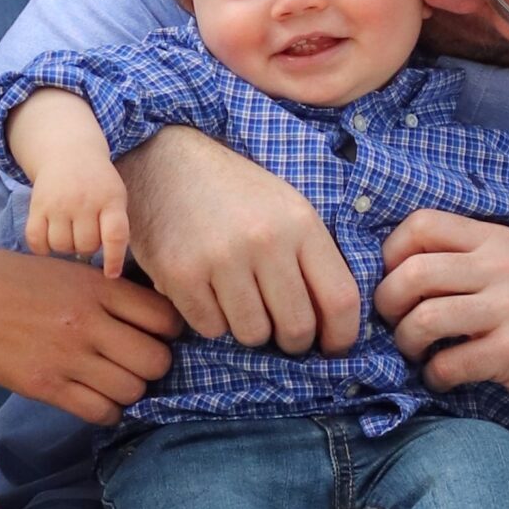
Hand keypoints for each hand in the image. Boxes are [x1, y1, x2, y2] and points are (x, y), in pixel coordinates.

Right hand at [0, 249, 176, 425]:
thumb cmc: (15, 282)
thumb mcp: (69, 271)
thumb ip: (108, 292)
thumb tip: (149, 318)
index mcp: (99, 289)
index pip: (165, 319)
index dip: (169, 332)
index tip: (156, 336)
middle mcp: (91, 323)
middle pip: (156, 361)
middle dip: (153, 366)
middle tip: (136, 364)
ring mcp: (70, 357)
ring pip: (133, 390)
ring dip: (129, 391)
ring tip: (113, 383)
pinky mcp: (49, 386)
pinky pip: (102, 411)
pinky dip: (108, 411)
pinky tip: (96, 400)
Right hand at [24, 144, 130, 278]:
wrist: (68, 152)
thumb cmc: (97, 184)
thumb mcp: (116, 196)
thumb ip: (115, 226)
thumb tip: (107, 270)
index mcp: (110, 198)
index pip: (115, 235)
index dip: (114, 259)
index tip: (110, 274)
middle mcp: (83, 200)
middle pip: (86, 245)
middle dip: (88, 245)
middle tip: (86, 231)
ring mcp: (58, 203)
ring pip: (61, 246)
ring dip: (66, 246)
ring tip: (70, 231)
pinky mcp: (37, 205)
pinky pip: (36, 240)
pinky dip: (42, 247)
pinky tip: (50, 237)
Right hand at [117, 126, 360, 354]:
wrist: (166, 161)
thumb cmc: (234, 193)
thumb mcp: (286, 209)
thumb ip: (312, 258)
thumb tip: (333, 323)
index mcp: (300, 223)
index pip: (340, 298)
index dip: (342, 335)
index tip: (333, 347)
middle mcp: (264, 240)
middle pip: (297, 327)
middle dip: (293, 342)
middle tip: (282, 334)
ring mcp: (221, 258)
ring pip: (253, 334)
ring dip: (249, 330)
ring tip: (240, 302)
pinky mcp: (181, 274)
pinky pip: (211, 328)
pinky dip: (212, 320)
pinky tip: (207, 293)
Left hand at [376, 209, 508, 410]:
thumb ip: (467, 256)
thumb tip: (396, 267)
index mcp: (496, 239)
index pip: (421, 224)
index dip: (390, 254)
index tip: (393, 280)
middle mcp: (502, 267)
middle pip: (411, 274)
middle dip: (387, 305)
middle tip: (395, 323)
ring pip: (423, 320)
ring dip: (407, 344)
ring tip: (418, 354)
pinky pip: (448, 364)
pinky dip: (434, 377)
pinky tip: (442, 378)